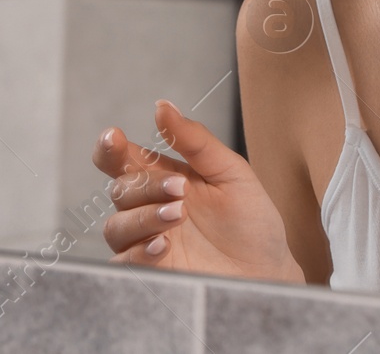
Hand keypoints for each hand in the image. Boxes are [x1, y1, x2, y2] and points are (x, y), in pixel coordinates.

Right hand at [91, 99, 302, 283]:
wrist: (269, 271)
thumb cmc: (251, 221)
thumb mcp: (231, 172)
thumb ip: (195, 140)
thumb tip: (162, 106)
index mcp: (162, 177)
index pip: (121, 158)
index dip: (110, 147)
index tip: (115, 137)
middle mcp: (148, 207)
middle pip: (119, 190)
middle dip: (145, 186)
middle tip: (180, 189)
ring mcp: (146, 240)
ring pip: (116, 226)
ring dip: (143, 217)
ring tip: (178, 215)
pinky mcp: (151, 272)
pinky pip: (123, 263)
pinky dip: (138, 252)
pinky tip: (164, 245)